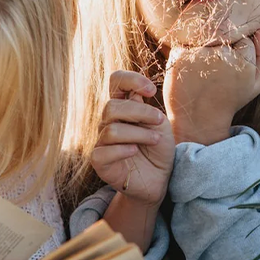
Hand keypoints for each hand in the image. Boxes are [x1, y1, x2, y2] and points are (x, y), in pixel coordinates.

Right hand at [91, 71, 174, 207]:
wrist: (159, 180)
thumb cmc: (158, 150)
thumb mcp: (159, 125)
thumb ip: (146, 109)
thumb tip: (134, 96)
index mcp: (123, 108)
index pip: (116, 81)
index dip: (131, 80)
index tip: (151, 91)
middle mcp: (108, 122)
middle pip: (112, 107)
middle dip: (140, 112)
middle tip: (159, 122)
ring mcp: (102, 142)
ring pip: (112, 130)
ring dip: (139, 134)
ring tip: (155, 141)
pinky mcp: (100, 162)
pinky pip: (103, 152)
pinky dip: (122, 150)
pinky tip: (135, 152)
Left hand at [164, 29, 259, 144]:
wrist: (198, 120)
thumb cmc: (229, 100)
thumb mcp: (255, 84)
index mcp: (244, 62)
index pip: (244, 40)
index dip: (238, 54)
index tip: (232, 70)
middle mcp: (222, 56)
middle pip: (225, 35)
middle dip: (222, 49)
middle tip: (216, 71)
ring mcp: (199, 55)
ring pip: (205, 37)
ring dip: (204, 48)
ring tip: (203, 72)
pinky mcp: (179, 56)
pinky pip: (186, 43)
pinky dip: (187, 54)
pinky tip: (190, 71)